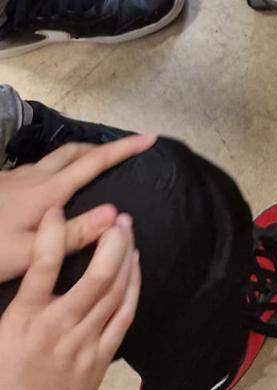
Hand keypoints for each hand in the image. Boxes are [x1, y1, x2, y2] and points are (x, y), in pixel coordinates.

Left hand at [0, 132, 155, 283]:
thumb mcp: (30, 252)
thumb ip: (73, 234)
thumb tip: (117, 214)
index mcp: (49, 191)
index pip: (95, 162)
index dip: (124, 149)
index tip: (150, 138)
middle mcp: (34, 177)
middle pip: (75, 151)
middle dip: (103, 149)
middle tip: (123, 153)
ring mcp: (14, 178)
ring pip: (54, 158)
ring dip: (78, 156)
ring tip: (91, 167)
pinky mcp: (0, 185)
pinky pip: (36, 170)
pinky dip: (55, 170)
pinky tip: (48, 191)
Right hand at [0, 208, 140, 389]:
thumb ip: (10, 306)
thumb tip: (21, 277)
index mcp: (22, 320)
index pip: (42, 265)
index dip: (53, 233)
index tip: (57, 211)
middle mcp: (58, 327)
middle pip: (97, 274)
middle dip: (111, 239)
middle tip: (117, 216)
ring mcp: (84, 344)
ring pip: (116, 291)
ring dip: (126, 257)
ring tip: (127, 231)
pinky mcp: (101, 359)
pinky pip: (124, 316)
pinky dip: (133, 287)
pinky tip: (135, 267)